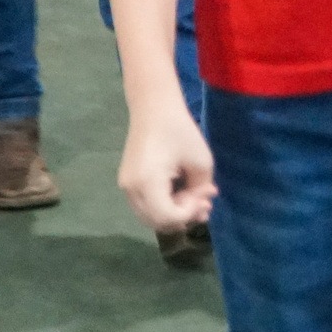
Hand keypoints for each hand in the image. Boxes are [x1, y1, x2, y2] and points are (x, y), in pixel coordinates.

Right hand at [117, 93, 215, 233]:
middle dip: (184, 216)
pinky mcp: (127, 183)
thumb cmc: (180, 131)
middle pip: (158, 223)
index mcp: (147, 183)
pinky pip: (146, 206)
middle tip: (203, 200)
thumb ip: (201, 191)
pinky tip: (180, 193)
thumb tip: (200, 209)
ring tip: (194, 197)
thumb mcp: (201, 161)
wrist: (154, 109)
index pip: (168, 217)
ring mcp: (126, 187)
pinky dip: (163, 206)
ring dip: (174, 214)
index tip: (205, 196)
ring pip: (150, 217)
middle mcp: (131, 189)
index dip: (189, 213)